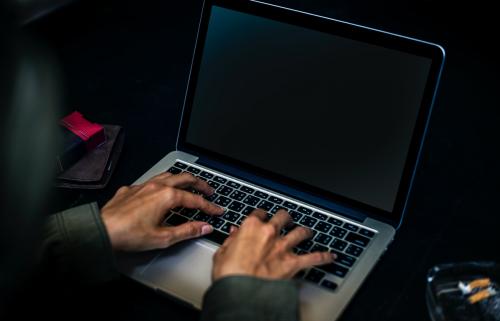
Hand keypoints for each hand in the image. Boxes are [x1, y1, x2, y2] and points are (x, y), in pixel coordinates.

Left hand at [101, 172, 223, 251]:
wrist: (102, 230)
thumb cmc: (129, 234)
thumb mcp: (164, 237)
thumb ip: (187, 231)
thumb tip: (204, 227)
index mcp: (167, 196)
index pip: (195, 200)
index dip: (209, 206)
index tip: (217, 210)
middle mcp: (156, 186)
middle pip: (185, 179)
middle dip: (200, 184)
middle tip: (209, 191)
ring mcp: (143, 185)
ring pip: (168, 175)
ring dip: (182, 179)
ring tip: (189, 185)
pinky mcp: (131, 189)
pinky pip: (151, 180)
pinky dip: (162, 183)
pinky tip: (160, 190)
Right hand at [212, 209, 334, 280]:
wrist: (241, 291)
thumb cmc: (229, 274)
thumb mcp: (221, 254)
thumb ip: (230, 242)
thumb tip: (233, 236)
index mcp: (250, 227)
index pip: (259, 213)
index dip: (262, 215)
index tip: (262, 217)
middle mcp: (269, 233)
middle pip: (283, 217)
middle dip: (285, 218)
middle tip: (286, 220)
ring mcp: (283, 247)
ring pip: (300, 232)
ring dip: (304, 232)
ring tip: (306, 232)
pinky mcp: (293, 263)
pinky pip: (314, 258)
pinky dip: (323, 257)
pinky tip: (330, 256)